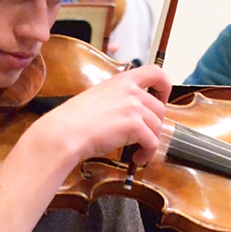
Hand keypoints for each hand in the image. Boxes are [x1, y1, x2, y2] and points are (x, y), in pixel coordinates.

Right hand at [29, 64, 170, 167]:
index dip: (165, 86)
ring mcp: (134, 107)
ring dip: (149, 142)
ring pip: (157, 127)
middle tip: (141, 137)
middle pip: (159, 109)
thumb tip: (131, 113)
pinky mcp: (135, 126)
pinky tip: (136, 159)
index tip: (161, 99)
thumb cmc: (75, 118)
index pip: (156, 72)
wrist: (65, 132)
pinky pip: (153, 143)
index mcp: (123, 80)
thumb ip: (119, 98)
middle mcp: (131, 91)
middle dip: (153, 125)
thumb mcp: (100, 96)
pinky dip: (147, 154)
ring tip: (136, 151)